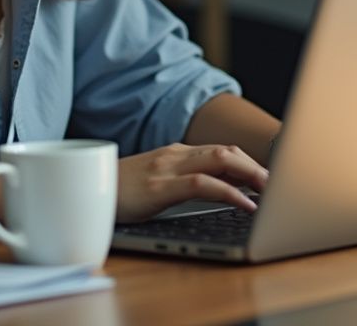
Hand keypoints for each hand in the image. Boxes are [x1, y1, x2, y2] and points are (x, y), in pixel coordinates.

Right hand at [116, 143, 268, 222]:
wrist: (76, 193)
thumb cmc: (114, 194)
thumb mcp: (152, 186)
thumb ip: (181, 184)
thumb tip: (221, 196)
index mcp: (174, 154)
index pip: (221, 150)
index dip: (250, 161)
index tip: (272, 177)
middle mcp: (173, 154)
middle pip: (227, 150)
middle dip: (258, 165)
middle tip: (281, 184)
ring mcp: (166, 168)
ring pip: (221, 160)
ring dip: (253, 174)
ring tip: (273, 191)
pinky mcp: (159, 187)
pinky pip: (204, 184)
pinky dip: (231, 192)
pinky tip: (246, 204)